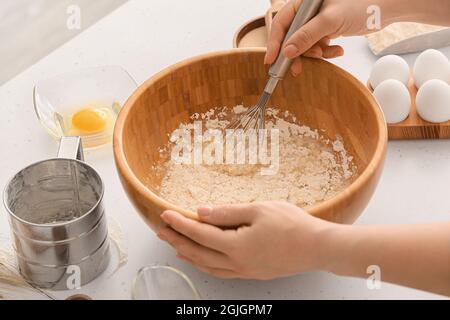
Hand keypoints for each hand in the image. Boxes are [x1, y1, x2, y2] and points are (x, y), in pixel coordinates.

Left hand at [157, 201, 334, 279]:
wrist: (318, 247)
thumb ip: (227, 212)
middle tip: (161, 231)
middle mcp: (237, 263)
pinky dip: (205, 264)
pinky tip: (203, 259)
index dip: (180, 224)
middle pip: (198, 253)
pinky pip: (220, 272)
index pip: (199, 233)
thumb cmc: (292, 225)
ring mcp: (244, 271)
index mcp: (236, 245)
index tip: (165, 215)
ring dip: (189, 255)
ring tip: (175, 245)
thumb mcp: (259, 209)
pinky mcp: (252, 273)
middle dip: (177, 241)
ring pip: (207, 266)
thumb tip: (202, 212)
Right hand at [265, 0, 376, 75]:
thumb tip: (286, 52)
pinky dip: (326, 51)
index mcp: (304, 2)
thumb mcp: (330, 20)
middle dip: (296, 53)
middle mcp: (308, 11)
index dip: (274, 42)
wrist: (386, 7)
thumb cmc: (361, 4)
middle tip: (296, 69)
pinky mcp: (327, 30)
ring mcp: (317, 21)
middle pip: (291, 36)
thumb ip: (306, 36)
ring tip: (326, 55)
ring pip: (305, 44)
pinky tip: (338, 50)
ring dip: (314, 54)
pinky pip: (318, 45)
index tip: (270, 60)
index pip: (281, 23)